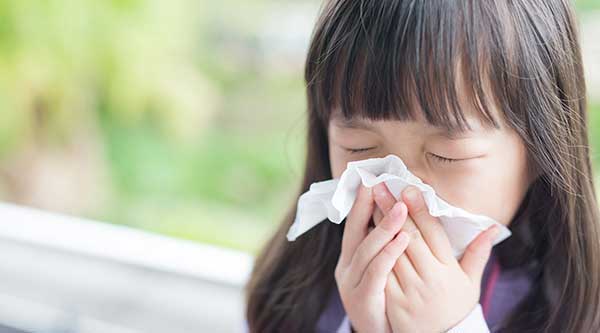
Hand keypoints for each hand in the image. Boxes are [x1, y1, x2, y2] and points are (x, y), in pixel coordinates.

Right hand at [335, 184, 411, 332]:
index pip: (356, 225)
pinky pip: (376, 273)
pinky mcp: (363, 299)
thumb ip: (388, 245)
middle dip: (367, 206)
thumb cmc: (385, 301)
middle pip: (355, 231)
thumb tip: (399, 217)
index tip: (370, 179)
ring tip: (401, 208)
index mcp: (352, 258)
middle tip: (379, 184)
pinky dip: (388, 254)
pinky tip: (403, 239)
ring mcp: (352, 284)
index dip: (361, 203)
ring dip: (384, 227)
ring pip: (367, 250)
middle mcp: (347, 268)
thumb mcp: (382, 271)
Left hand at [371, 183, 499, 332]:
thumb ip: (478, 253)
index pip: (433, 233)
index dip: (419, 209)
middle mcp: (430, 278)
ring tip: (369, 202)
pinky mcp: (394, 301)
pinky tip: (364, 233)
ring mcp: (411, 290)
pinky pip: (382, 272)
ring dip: (379, 225)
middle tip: (380, 186)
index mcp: (449, 270)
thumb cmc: (455, 308)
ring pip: (392, 251)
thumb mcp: (470, 283)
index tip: (408, 188)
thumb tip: (492, 227)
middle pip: (409, 237)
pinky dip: (373, 252)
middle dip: (394, 209)